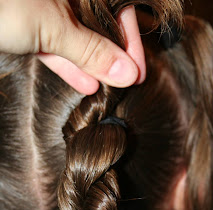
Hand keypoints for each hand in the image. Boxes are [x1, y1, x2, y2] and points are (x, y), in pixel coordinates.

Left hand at [0, 0, 144, 93]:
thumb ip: (91, 51)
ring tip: (110, 88)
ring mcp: (48, 13)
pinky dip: (70, 67)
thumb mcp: (53, 27)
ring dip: (94, 66)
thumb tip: (127, 72)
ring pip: (79, 41)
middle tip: (128, 82)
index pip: (118, 10)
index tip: (137, 70)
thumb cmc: (3, 4)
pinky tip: (86, 84)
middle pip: (100, 27)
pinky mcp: (31, 30)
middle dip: (113, 58)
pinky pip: (57, 49)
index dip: (130, 41)